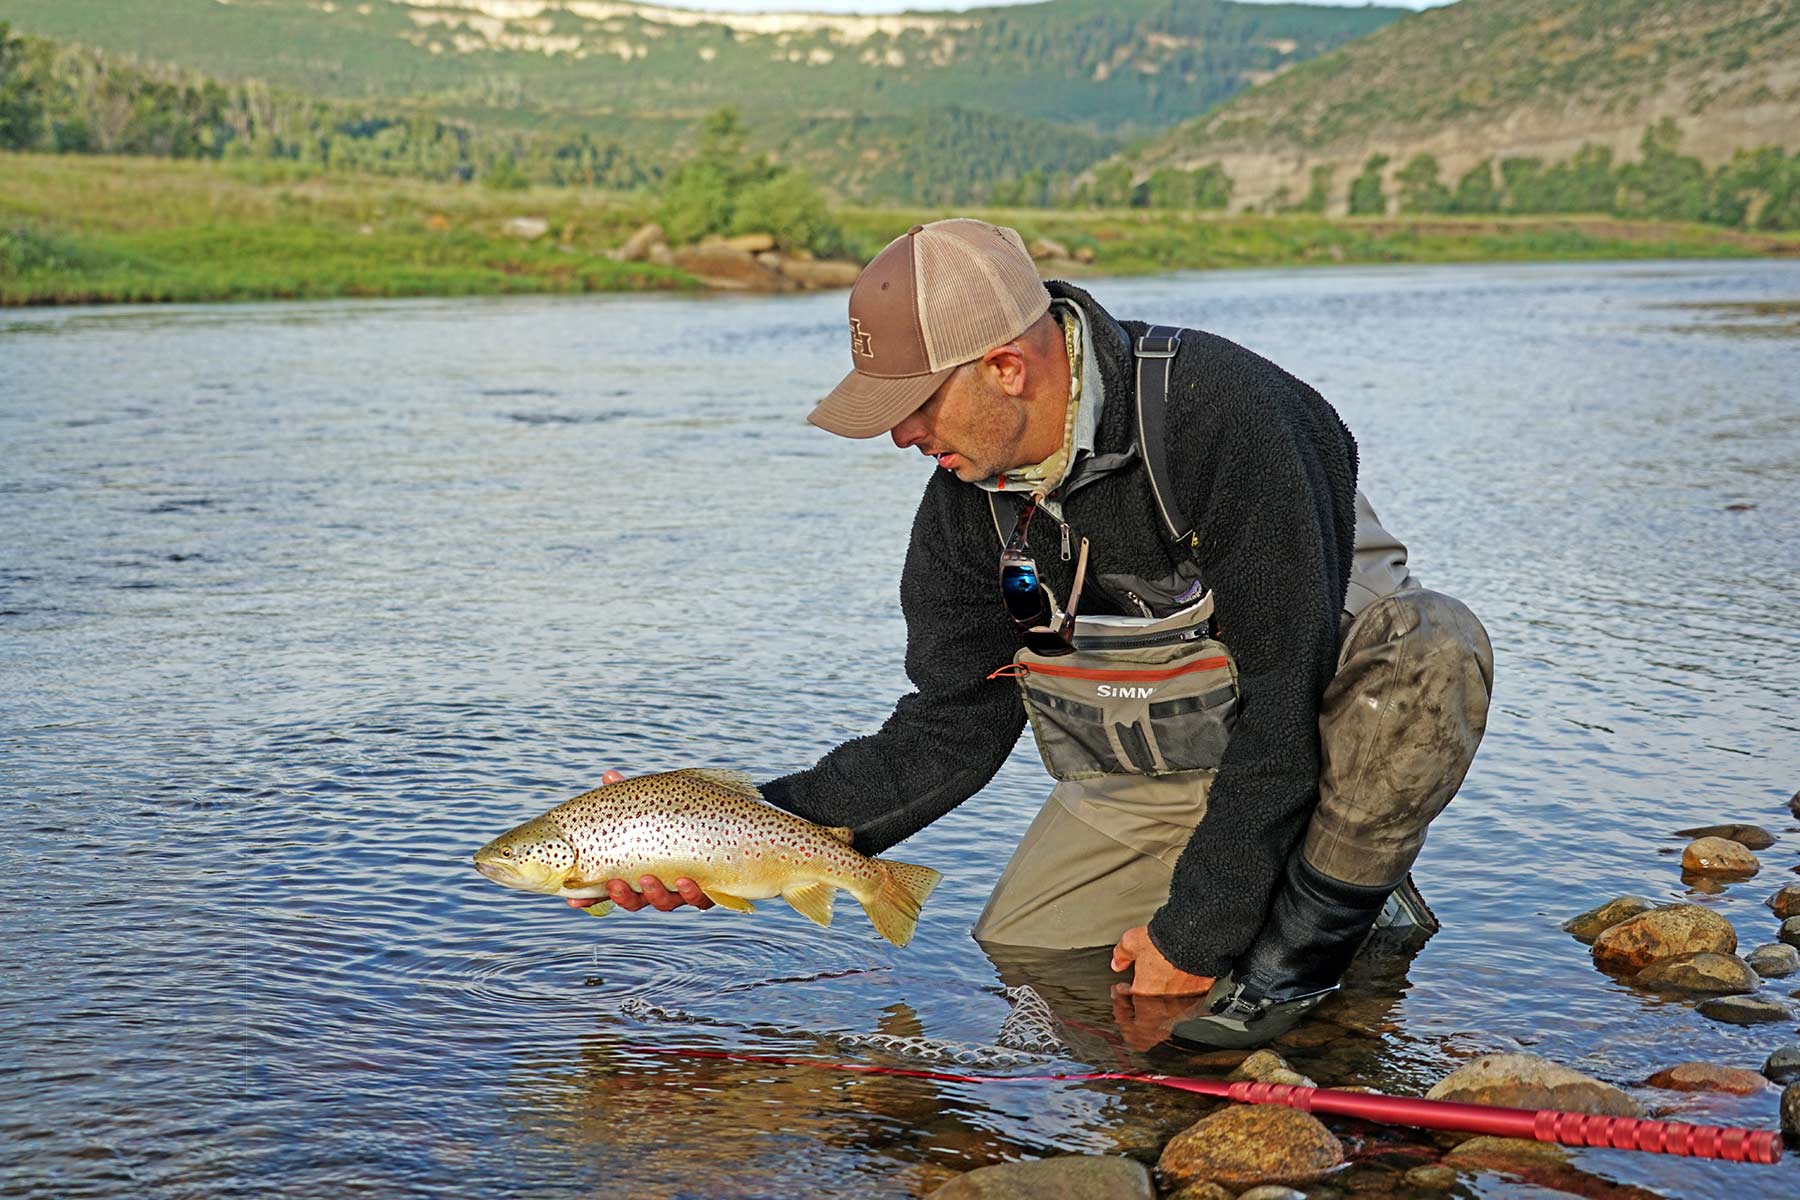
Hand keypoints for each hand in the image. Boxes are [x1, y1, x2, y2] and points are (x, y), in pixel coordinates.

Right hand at [563, 769, 715, 913]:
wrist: (736, 825)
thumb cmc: (686, 815)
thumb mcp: (657, 804)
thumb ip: (633, 796)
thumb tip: (608, 776)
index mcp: (640, 868)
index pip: (610, 886)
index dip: (589, 897)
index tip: (570, 899)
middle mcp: (660, 884)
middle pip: (635, 900)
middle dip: (622, 896)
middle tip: (614, 884)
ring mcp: (684, 890)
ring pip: (665, 902)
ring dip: (654, 894)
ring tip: (647, 879)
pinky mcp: (712, 890)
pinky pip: (700, 899)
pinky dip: (691, 892)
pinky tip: (686, 880)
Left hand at [1109, 925, 1216, 1049]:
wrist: (1196, 937)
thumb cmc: (1165, 942)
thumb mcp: (1133, 942)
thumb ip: (1122, 954)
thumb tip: (1118, 962)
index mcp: (1146, 998)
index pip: (1130, 1023)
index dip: (1121, 1011)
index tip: (1120, 994)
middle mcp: (1166, 1007)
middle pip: (1150, 1030)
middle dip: (1138, 1018)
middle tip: (1132, 1002)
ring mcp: (1185, 1004)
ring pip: (1168, 1020)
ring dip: (1157, 1009)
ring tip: (1154, 991)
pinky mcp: (1201, 997)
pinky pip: (1186, 1008)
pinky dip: (1176, 1002)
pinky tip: (1174, 987)